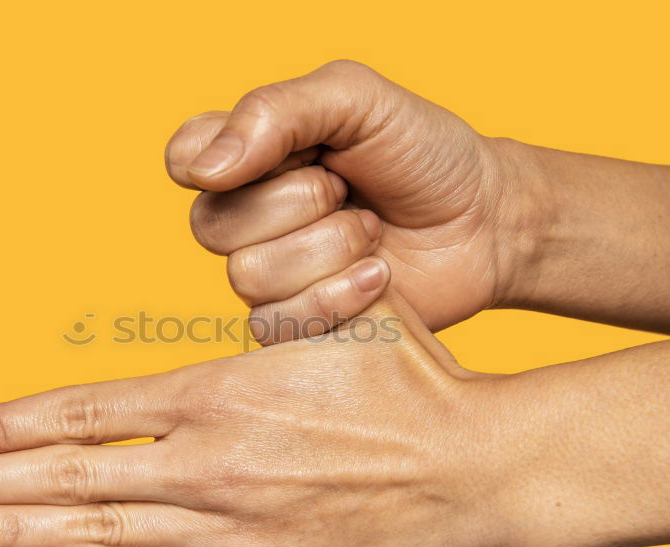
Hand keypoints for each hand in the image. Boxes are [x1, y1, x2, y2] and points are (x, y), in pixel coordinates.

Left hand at [0, 295, 511, 546]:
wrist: (478, 467)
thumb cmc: (406, 384)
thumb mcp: (326, 328)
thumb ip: (250, 338)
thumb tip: (199, 341)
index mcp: (220, 392)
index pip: (82, 411)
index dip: (3, 426)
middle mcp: (211, 462)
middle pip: (69, 474)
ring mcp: (233, 528)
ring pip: (99, 530)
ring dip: (14, 531)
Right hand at [166, 60, 529, 339]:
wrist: (486, 222)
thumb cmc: (423, 154)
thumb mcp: (357, 100)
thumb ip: (277, 112)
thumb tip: (204, 169)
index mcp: (250, 154)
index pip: (184, 159)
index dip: (221, 163)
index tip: (297, 152)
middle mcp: (247, 215)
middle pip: (212, 225)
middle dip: (300, 204)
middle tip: (350, 191)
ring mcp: (270, 274)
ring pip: (247, 277)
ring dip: (328, 251)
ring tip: (372, 234)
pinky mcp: (297, 323)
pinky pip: (277, 324)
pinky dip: (337, 298)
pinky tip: (379, 279)